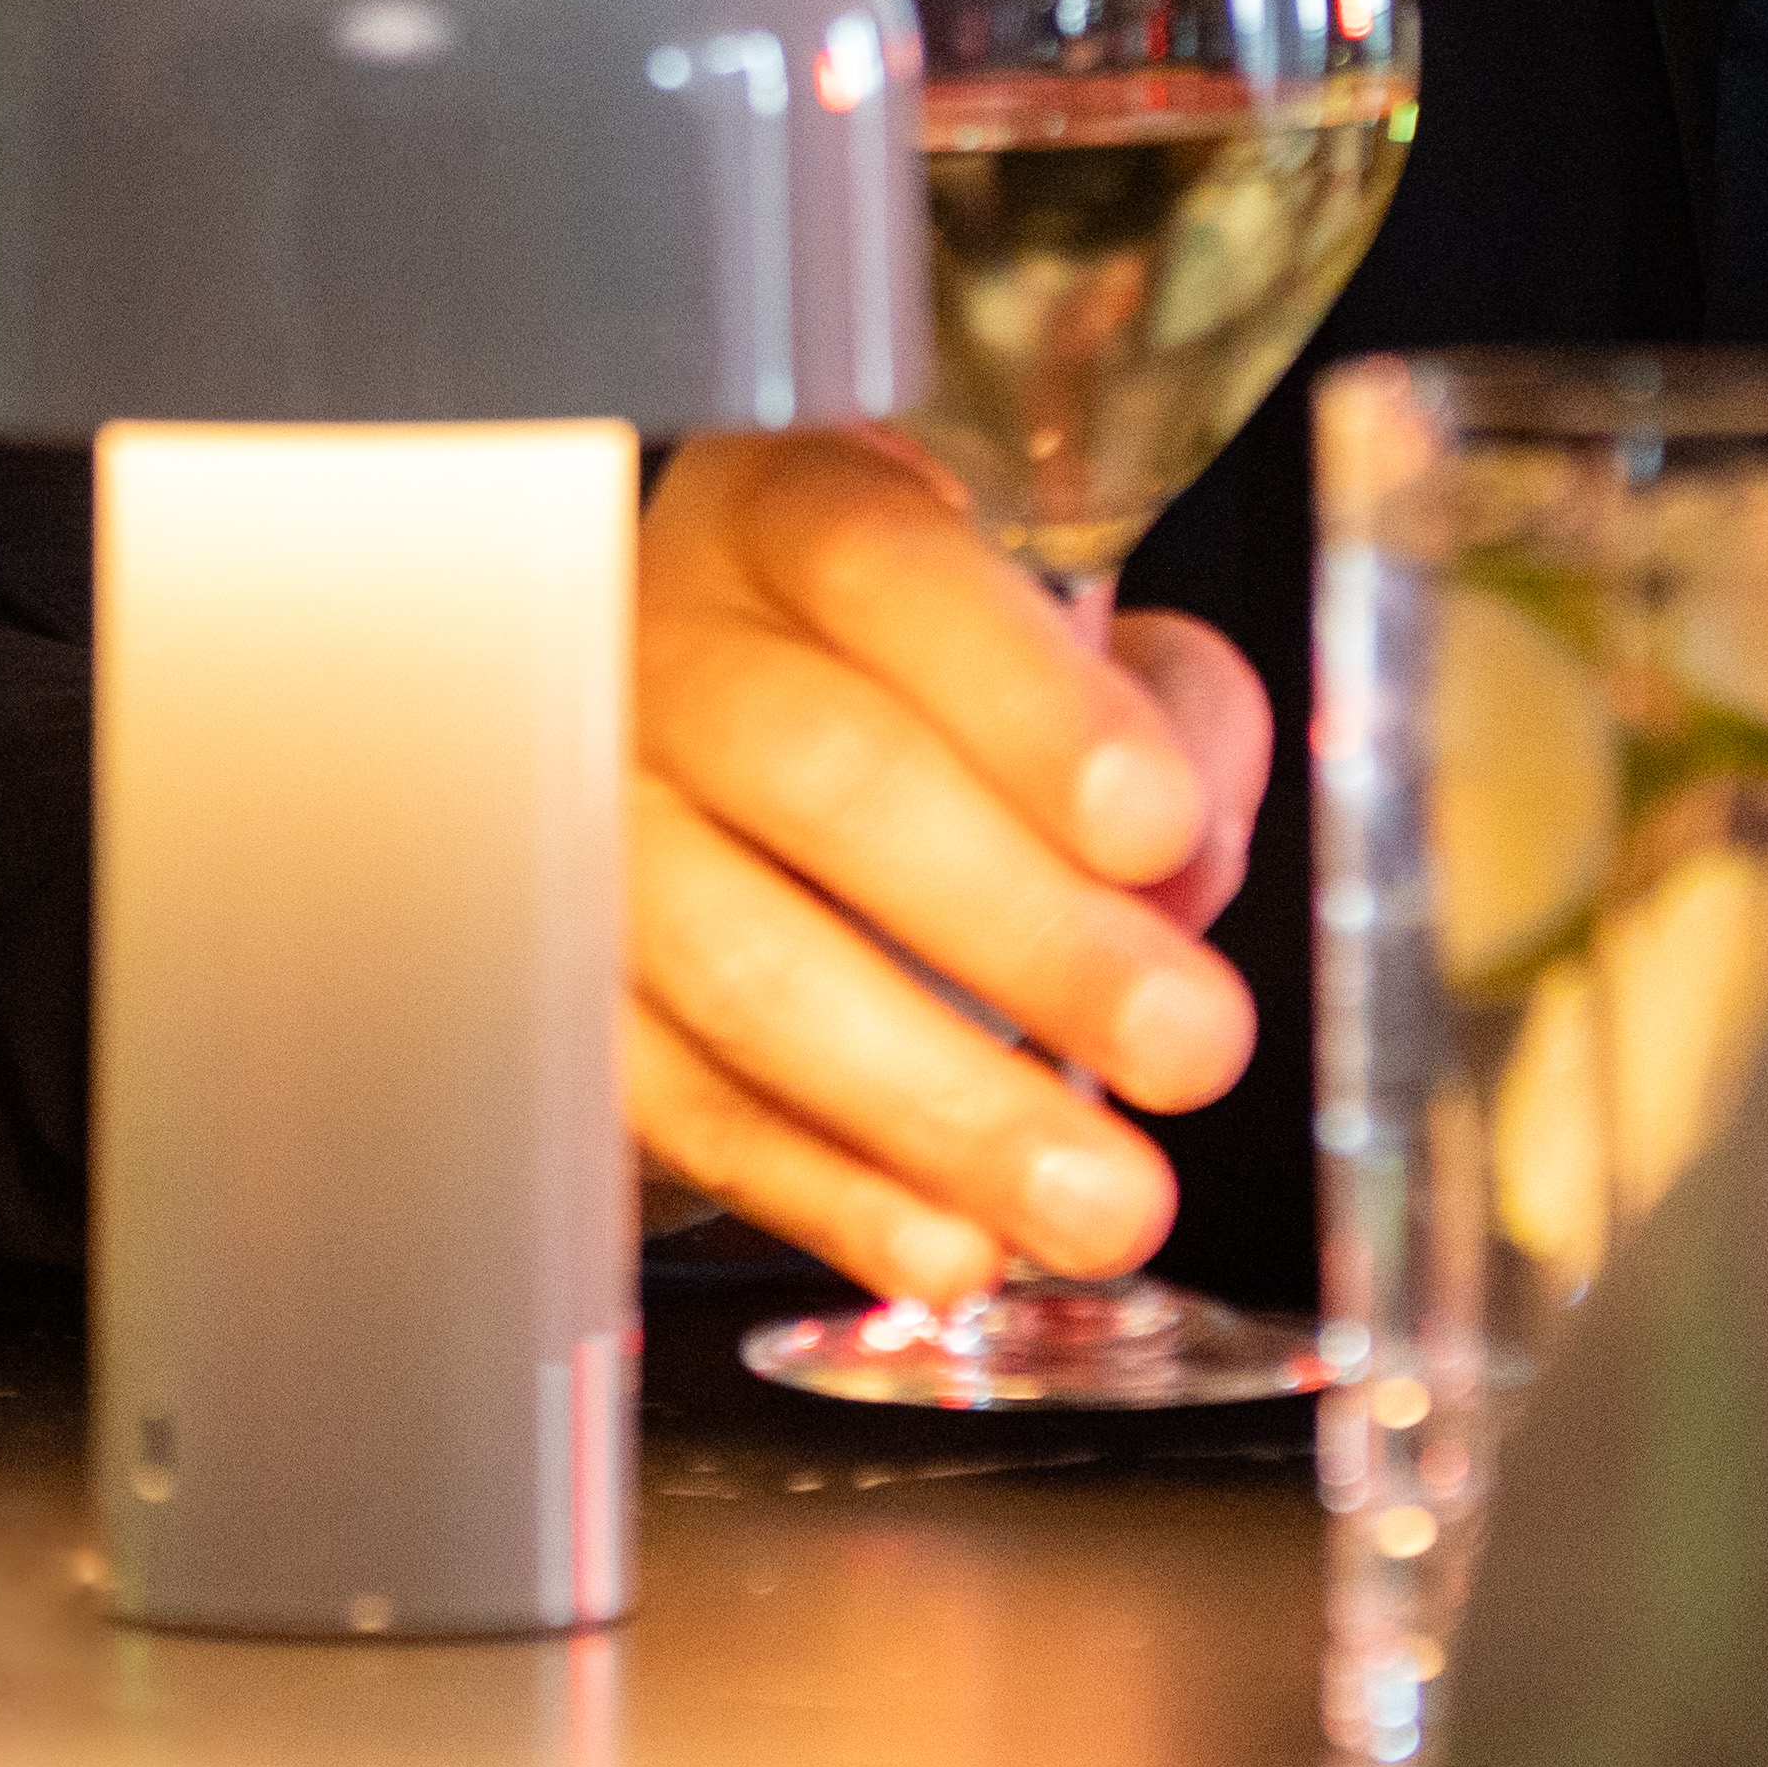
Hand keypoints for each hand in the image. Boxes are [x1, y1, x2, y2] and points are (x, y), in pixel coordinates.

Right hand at [625, 430, 1278, 1309]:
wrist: (720, 754)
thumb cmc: (929, 686)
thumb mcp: (1071, 646)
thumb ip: (1164, 720)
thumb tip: (1185, 875)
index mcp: (790, 522)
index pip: (882, 571)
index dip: (1024, 701)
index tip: (1160, 826)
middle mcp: (665, 654)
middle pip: (816, 776)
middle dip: (1024, 931)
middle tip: (1191, 1046)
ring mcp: (597, 830)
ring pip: (739, 965)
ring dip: (939, 1103)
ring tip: (1105, 1201)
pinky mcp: (576, 996)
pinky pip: (684, 1106)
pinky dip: (829, 1192)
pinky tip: (956, 1245)